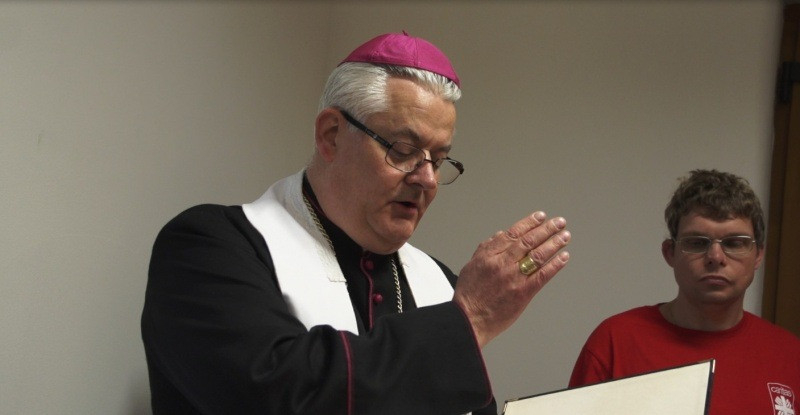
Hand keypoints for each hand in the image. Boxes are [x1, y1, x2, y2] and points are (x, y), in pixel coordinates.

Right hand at [453, 212, 569, 347]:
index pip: (513, 233)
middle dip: (547, 229)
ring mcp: (514, 278)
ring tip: (565, 236)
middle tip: (559, 222)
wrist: (469, 319)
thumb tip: (501, 235)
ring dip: (554, 243)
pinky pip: (542, 275)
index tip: (541, 216)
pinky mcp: (523, 293)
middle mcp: (503, 263)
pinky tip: (564, 257)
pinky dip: (555, 265)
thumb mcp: (472, 265)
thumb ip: (487, 248)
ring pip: (538, 255)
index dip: (529, 223)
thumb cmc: (469, 295)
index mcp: (489, 255)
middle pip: (529, 241)